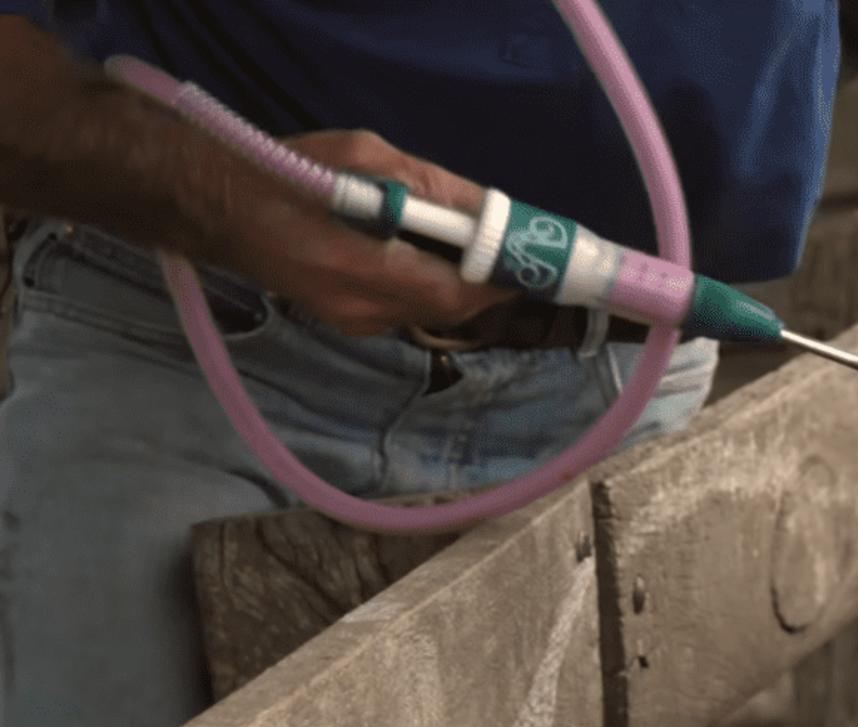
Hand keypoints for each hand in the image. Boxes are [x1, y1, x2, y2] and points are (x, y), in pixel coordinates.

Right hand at [211, 130, 511, 335]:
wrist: (210, 203)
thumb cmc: (283, 171)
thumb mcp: (362, 158)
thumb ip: (429, 187)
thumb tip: (487, 209)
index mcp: (362, 270)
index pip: (454, 294)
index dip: (499, 283)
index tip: (530, 264)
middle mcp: (359, 309)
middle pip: (445, 308)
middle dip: (482, 283)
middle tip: (510, 253)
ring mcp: (347, 320)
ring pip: (424, 311)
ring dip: (455, 285)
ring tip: (474, 252)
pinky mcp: (340, 318)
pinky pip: (400, 308)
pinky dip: (424, 285)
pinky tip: (426, 256)